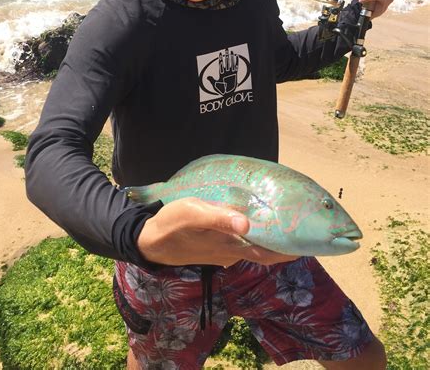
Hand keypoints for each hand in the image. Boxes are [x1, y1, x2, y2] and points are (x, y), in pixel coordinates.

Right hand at [137, 197, 296, 267]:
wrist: (150, 241)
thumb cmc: (171, 225)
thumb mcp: (192, 214)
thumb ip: (218, 218)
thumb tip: (247, 223)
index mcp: (232, 245)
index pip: (272, 252)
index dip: (294, 248)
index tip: (315, 239)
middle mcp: (234, 251)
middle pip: (270, 251)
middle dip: (291, 243)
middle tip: (309, 227)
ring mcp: (226, 250)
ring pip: (259, 247)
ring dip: (276, 239)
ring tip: (291, 222)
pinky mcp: (219, 246)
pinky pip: (246, 243)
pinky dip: (260, 236)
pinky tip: (261, 222)